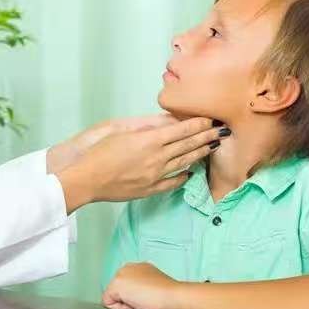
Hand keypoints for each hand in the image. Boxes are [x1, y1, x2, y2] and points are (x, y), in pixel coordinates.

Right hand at [56, 116, 227, 209]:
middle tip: (221, 131)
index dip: (198, 124)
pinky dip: (182, 176)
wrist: (86, 180)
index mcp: (149, 140)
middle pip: (187, 145)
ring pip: (183, 162)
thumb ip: (145, 126)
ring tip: (212, 147)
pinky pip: (172, 182)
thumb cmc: (98, 153)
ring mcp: (155, 175)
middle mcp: (156, 157)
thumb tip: (164, 122)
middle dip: (206, 136)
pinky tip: (190, 173)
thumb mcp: (119, 131)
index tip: (210, 119)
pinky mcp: (149, 189)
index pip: (181, 130)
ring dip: (200, 154)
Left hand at [101, 262, 186, 308]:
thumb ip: (143, 288)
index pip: (127, 288)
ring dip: (125, 303)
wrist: (175, 297)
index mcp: (139, 267)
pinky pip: (109, 303)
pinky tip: (136, 304)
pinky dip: (121, 308)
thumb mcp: (154, 288)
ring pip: (113, 297)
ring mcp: (121, 274)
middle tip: (146, 301)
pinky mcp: (116, 284)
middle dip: (128, 300)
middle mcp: (128, 267)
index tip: (150, 298)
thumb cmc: (170, 298)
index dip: (136, 298)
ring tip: (143, 302)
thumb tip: (137, 299)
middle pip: (117, 292)